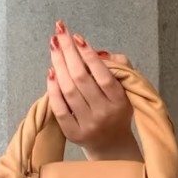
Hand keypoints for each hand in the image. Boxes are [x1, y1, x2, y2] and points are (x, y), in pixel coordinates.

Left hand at [46, 22, 135, 153]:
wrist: (111, 144)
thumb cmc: (117, 109)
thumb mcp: (127, 88)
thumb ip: (119, 67)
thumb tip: (98, 53)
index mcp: (120, 101)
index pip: (103, 75)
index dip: (88, 54)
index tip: (76, 37)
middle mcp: (104, 113)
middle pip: (81, 78)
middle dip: (68, 52)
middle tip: (59, 33)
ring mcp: (88, 125)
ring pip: (68, 91)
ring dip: (58, 65)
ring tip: (54, 47)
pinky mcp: (73, 133)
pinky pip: (59, 108)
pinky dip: (53, 89)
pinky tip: (50, 71)